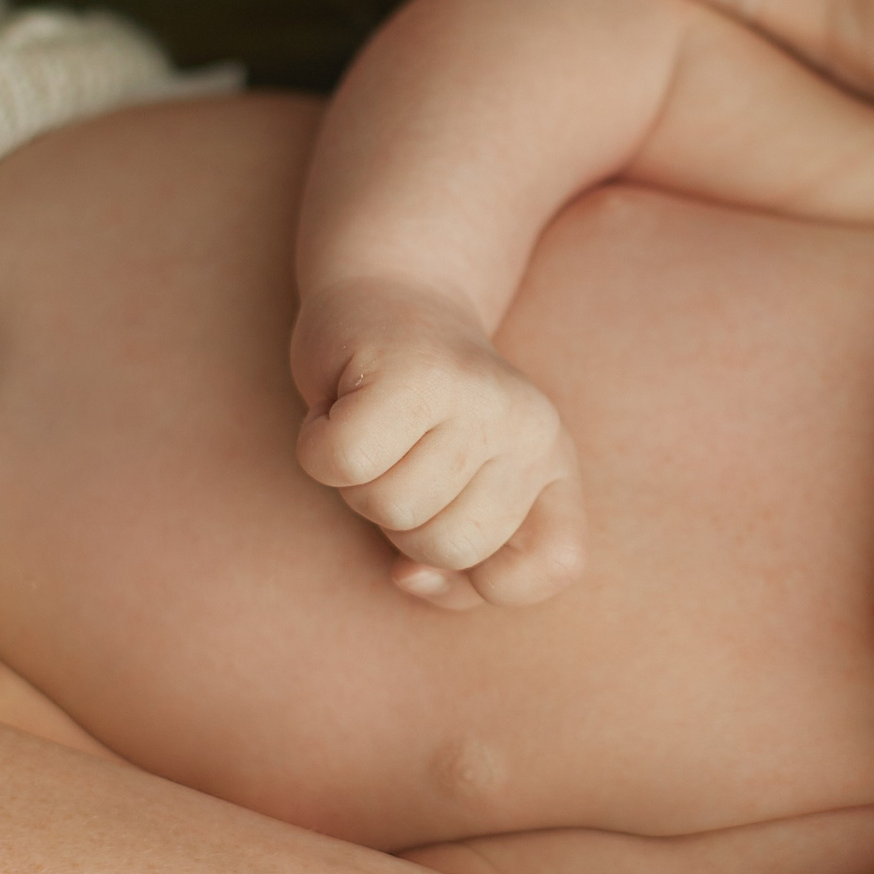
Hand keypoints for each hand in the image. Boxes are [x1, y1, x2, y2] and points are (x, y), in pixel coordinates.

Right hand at [291, 276, 585, 608]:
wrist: (387, 296)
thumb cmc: (413, 420)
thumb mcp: (452, 501)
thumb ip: (454, 572)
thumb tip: (411, 577)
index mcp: (554, 462)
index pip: (554, 564)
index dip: (484, 578)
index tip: (442, 528)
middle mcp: (532, 426)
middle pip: (449, 546)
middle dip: (401, 521)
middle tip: (400, 458)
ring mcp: (477, 395)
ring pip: (390, 506)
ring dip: (358, 482)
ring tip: (374, 428)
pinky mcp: (412, 369)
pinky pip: (344, 462)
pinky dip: (319, 446)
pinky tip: (341, 407)